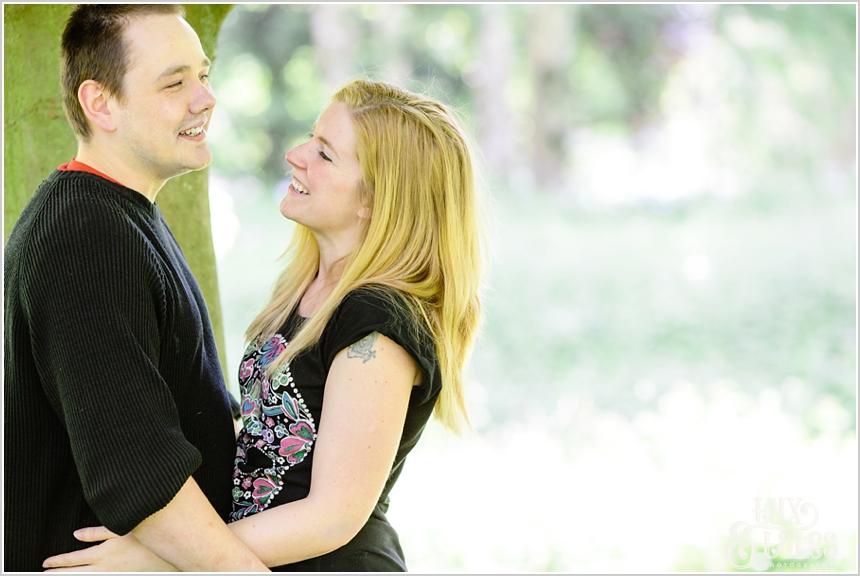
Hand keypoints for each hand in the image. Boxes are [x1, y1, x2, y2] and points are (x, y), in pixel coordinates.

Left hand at [42, 526, 177, 571]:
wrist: (166, 556)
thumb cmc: (145, 539)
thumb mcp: (121, 529)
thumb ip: (97, 533)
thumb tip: (76, 534)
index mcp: (102, 553)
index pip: (73, 559)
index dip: (57, 561)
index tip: (45, 563)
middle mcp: (103, 568)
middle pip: (74, 574)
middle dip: (57, 574)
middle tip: (43, 575)